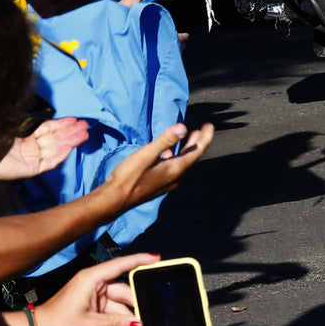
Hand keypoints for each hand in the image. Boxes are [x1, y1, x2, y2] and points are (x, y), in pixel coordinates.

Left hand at [0, 117, 89, 180]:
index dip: (61, 124)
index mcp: (25, 137)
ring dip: (70, 141)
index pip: (47, 129)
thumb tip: (17, 108)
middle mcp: (31, 147)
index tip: (75, 120)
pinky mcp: (31, 170)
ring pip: (55, 149)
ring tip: (84, 135)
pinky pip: (48, 162)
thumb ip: (12, 121)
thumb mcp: (1, 127)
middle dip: (71, 132)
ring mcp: (31, 159)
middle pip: (55, 138)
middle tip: (86, 126)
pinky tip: (69, 148)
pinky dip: (59, 155)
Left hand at [36, 252, 158, 325]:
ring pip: (119, 305)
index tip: (157, 259)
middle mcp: (95, 284)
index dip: (139, 261)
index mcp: (92, 279)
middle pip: (123, 291)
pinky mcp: (93, 307)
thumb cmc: (61, 324)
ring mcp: (95, 296)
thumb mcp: (90, 325)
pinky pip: (111, 313)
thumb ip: (116, 324)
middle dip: (135, 306)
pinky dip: (119, 323)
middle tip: (150, 318)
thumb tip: (139, 325)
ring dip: (127, 320)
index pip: (120, 266)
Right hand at [94, 123, 213, 213]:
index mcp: (175, 170)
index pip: (196, 152)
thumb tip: (183, 127)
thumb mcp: (147, 154)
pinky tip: (167, 152)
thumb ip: (165, 141)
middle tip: (203, 128)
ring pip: (183, 163)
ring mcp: (167, 183)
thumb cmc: (129, 176)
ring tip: (189, 136)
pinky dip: (175, 157)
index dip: (204, 138)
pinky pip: (173, 168)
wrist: (115, 199)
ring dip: (187, 149)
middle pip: (192, 157)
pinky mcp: (158, 184)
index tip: (209, 126)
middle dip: (198, 142)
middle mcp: (175, 178)